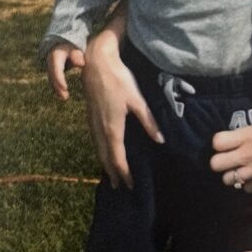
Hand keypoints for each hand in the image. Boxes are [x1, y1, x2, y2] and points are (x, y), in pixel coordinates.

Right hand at [47, 42, 85, 100]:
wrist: (66, 42)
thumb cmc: (73, 46)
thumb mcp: (75, 48)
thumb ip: (78, 55)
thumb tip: (81, 64)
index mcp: (55, 56)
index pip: (56, 70)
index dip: (59, 80)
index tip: (65, 88)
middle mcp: (50, 62)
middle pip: (52, 76)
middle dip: (58, 87)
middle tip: (65, 97)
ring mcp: (50, 66)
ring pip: (52, 79)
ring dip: (57, 89)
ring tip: (64, 98)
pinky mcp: (53, 70)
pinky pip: (54, 80)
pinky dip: (57, 87)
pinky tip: (63, 94)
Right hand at [82, 31, 162, 189]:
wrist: (96, 63)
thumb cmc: (119, 80)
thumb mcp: (137, 100)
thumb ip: (148, 121)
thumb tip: (160, 140)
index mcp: (112, 128)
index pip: (117, 157)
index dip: (124, 172)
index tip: (131, 185)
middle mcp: (99, 129)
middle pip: (105, 158)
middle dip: (113, 173)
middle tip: (121, 188)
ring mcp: (92, 123)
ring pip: (99, 150)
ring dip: (106, 164)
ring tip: (113, 176)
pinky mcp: (91, 116)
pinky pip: (95, 141)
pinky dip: (101, 152)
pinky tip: (106, 153)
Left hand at [210, 118, 251, 192]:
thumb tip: (244, 137)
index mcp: (248, 135)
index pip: (216, 142)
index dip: (219, 144)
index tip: (226, 145)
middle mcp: (247, 153)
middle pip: (215, 164)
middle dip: (220, 163)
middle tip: (230, 161)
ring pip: (228, 179)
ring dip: (234, 176)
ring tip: (243, 171)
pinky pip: (247, 189)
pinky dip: (250, 185)